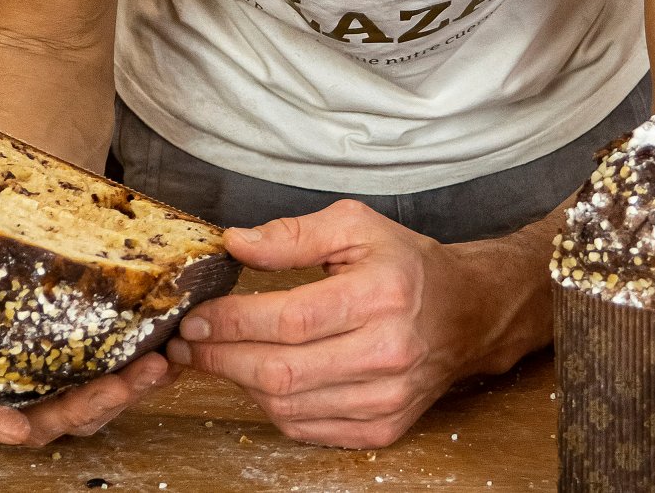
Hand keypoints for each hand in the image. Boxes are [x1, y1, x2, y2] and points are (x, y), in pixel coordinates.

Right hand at [0, 352, 180, 445]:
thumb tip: (16, 434)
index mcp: (30, 415)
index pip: (68, 417)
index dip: (92, 405)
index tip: (115, 388)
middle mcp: (59, 406)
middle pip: (102, 405)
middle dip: (130, 388)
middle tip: (153, 367)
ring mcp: (76, 384)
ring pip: (117, 389)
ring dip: (144, 377)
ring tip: (168, 356)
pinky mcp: (91, 360)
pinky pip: (126, 367)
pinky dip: (152, 362)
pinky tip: (174, 350)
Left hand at [166, 199, 551, 448]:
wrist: (466, 313)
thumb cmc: (407, 266)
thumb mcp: (356, 226)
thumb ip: (293, 234)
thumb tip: (236, 244)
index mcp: (382, 295)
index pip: (290, 319)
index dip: (231, 322)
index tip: (195, 317)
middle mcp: (388, 352)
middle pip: (281, 372)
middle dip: (221, 359)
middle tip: (187, 344)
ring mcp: (387, 398)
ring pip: (287, 406)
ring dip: (240, 384)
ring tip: (219, 358)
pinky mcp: (384, 428)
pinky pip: (307, 428)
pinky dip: (272, 407)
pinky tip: (260, 379)